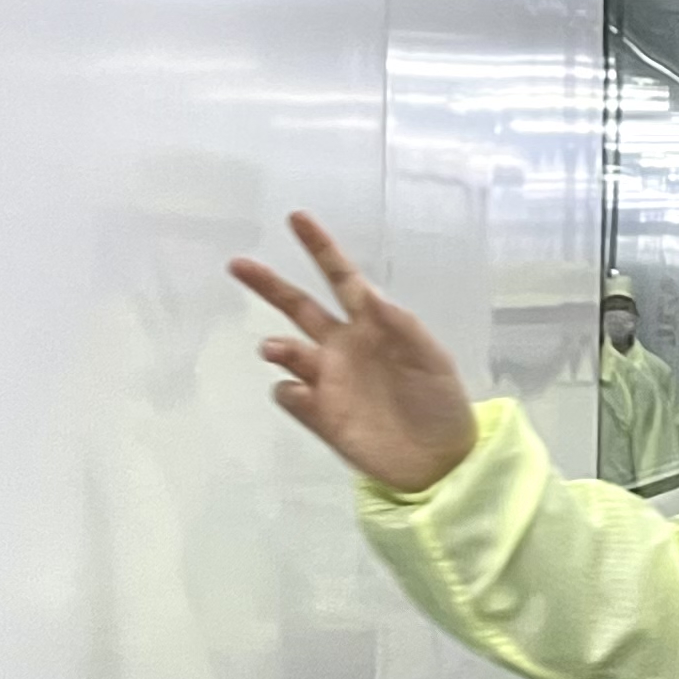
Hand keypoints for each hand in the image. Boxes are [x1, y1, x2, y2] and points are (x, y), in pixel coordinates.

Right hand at [229, 212, 481, 493]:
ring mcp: (327, 381)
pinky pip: (291, 395)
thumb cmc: (440, 402)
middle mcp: (342, 347)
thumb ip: (400, 325)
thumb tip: (369, 293)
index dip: (320, 248)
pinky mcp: (319, 415)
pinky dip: (289, 391)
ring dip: (279, 346)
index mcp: (372, 325)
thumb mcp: (431, 358)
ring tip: (279, 350)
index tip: (297, 218)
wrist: (440, 461)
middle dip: (268, 286)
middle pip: (298, 308)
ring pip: (288, 352)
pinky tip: (302, 394)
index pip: (341, 279)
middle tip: (237, 265)